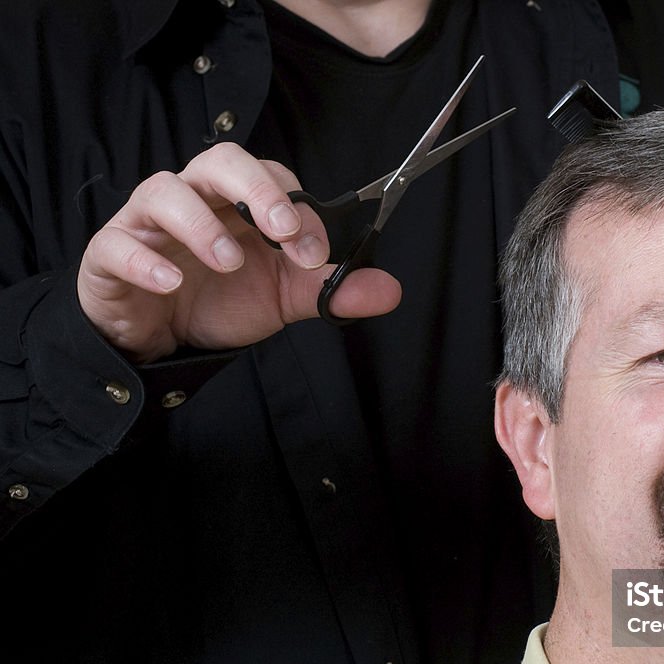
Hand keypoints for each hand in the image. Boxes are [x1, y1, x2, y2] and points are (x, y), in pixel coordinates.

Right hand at [77, 143, 400, 361]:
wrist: (163, 339)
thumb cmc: (221, 300)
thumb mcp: (284, 298)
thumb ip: (330, 291)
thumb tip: (389, 289)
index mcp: (239, 202)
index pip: (271, 178)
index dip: (296, 207)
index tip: (316, 253)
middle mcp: (196, 199)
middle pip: (219, 160)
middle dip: (255, 188)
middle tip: (282, 230)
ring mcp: (149, 224)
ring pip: (164, 190)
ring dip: (201, 224)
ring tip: (227, 261)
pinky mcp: (111, 254)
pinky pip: (118, 244)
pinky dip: (145, 260)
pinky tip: (172, 282)